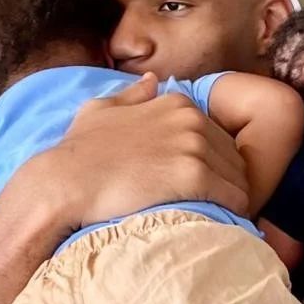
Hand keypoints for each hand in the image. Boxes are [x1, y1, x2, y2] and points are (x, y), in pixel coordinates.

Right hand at [29, 73, 249, 231]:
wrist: (66, 182)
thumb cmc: (80, 152)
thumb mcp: (101, 110)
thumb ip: (132, 95)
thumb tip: (152, 81)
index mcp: (177, 103)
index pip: (219, 134)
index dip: (213, 161)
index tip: (203, 181)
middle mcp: (191, 119)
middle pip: (233, 155)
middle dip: (227, 179)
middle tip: (214, 203)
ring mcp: (194, 146)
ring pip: (237, 177)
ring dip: (232, 197)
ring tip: (220, 215)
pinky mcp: (194, 176)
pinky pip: (234, 196)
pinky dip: (234, 210)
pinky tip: (224, 221)